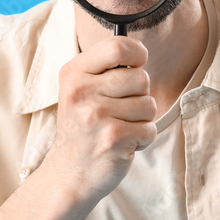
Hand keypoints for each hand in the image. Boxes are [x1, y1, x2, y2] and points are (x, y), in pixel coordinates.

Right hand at [41, 36, 157, 207]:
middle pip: (141, 77)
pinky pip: (150, 129)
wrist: (69, 173)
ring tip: (119, 128)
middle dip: (139, 95)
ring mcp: (97, 115)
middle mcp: (82, 92)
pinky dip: (143, 139)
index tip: (136, 65)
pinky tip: (122, 143)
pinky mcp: (114, 138)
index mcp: (73, 74)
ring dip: (141, 120)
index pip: (118, 46)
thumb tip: (141, 53)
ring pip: (148, 104)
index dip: (137, 53)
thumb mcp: (80, 90)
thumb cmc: (83, 127)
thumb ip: (105, 69)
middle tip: (119, 111)